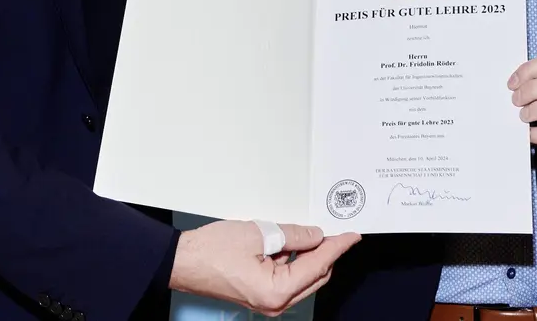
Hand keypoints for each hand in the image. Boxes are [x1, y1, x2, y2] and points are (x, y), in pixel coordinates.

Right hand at [168, 219, 360, 316]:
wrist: (184, 262)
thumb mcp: (259, 234)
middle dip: (327, 253)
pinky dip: (296, 263)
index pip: (319, 265)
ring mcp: (268, 303)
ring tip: (312, 235)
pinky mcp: (261, 296)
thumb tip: (315, 236)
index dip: (338, 247)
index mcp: (277, 291)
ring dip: (311, 258)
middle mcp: (275, 303)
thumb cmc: (211, 252)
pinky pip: (289, 280)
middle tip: (335, 232)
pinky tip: (295, 246)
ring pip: (303, 279)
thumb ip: (293, 235)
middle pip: (315, 276)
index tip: (352, 237)